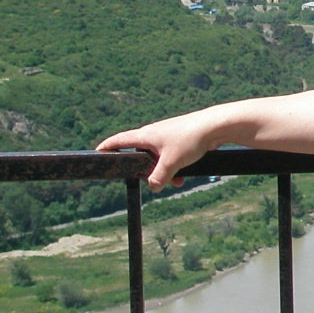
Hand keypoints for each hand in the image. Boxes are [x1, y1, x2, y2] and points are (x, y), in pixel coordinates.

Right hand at [95, 113, 216, 188]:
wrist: (215, 126)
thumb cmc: (190, 138)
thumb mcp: (171, 162)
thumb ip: (159, 177)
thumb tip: (153, 186)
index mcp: (146, 135)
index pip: (120, 140)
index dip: (108, 146)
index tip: (98, 151)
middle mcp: (154, 134)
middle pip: (141, 155)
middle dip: (146, 170)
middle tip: (153, 181)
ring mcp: (168, 137)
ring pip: (158, 159)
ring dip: (163, 172)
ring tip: (175, 182)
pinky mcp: (180, 140)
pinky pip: (171, 157)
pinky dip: (174, 168)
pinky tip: (183, 177)